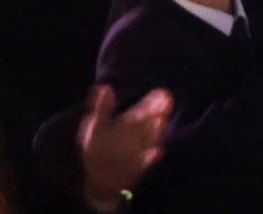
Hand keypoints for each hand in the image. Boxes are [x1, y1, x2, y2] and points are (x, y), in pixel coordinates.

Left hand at [78, 84, 171, 212]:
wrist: (96, 176)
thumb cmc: (95, 146)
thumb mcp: (95, 124)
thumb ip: (102, 107)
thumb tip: (105, 87)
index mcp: (129, 123)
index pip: (144, 109)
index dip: (153, 101)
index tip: (163, 93)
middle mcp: (137, 135)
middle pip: (151, 122)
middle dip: (159, 112)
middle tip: (167, 102)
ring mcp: (139, 151)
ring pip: (151, 139)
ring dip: (156, 132)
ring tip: (160, 121)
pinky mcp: (137, 168)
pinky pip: (146, 162)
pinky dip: (152, 158)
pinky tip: (158, 152)